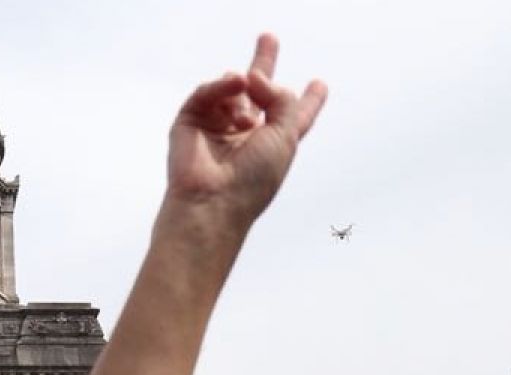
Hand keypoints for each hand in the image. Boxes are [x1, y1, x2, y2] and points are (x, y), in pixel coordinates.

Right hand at [165, 34, 326, 226]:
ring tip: (247, 89)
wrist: (213, 200)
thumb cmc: (252, 179)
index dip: (308, 100)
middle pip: (257, 93)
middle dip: (262, 66)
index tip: (320, 84)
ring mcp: (216, 127)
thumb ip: (282, 97)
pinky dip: (222, 85)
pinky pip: (208, 92)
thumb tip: (252, 76)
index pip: (293, 115)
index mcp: (272, 142)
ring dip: (244, 84)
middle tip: (268, 38)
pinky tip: (236, 84)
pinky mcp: (191, 122)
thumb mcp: (287, 135)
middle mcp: (245, 133)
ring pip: (233, 88)